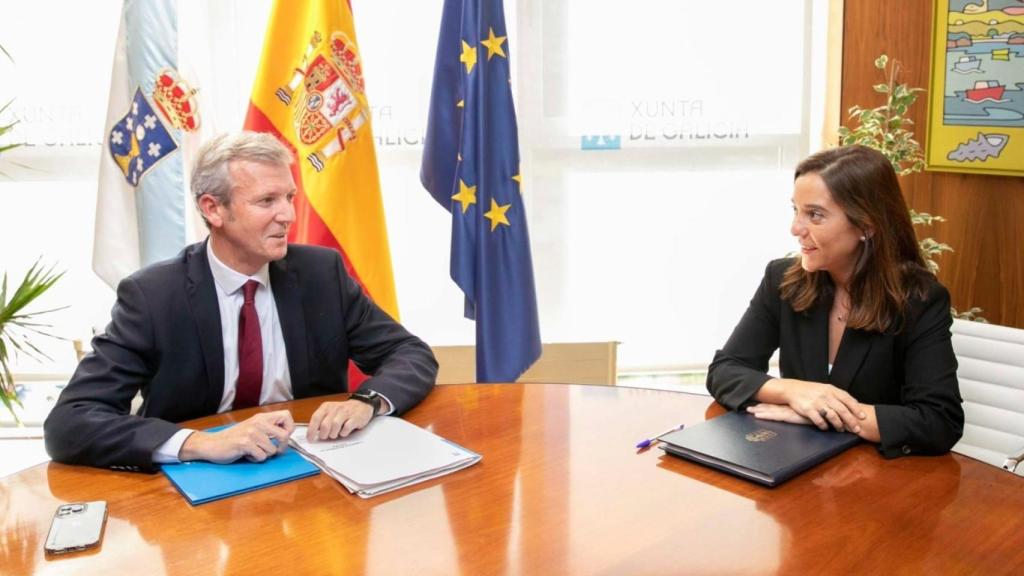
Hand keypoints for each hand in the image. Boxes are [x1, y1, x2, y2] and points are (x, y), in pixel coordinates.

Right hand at [179, 410, 294, 463]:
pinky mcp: (245, 443)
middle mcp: (258, 422)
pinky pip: (261, 457)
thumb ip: (268, 429)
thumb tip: (287, 435)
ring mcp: (251, 432)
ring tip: (251, 451)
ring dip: (263, 455)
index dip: (289, 428)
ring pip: (272, 450)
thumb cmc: (233, 438)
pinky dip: (255, 459)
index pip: (287, 415)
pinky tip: (245, 454)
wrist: (211, 444)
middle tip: (270, 451)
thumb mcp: (253, 428)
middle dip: (281, 448)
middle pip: (285, 435)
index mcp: (261, 417)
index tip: (282, 438)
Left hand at [307, 400, 374, 441]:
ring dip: (333, 434)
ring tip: (335, 435)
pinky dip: (344, 433)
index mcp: (326, 407)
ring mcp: (346, 412)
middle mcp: (335, 408)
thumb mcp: (330, 412)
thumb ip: (321, 421)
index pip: (316, 418)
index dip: (311, 430)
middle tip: (325, 436)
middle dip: (324, 434)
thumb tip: (312, 433)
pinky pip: (347, 427)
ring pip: (335, 426)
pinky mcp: (355, 418)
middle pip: (325, 424)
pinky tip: (344, 432)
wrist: (362, 405)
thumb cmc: (343, 412)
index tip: (310, 439)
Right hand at [759, 378, 865, 432]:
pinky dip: (824, 426)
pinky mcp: (808, 410)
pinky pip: (819, 421)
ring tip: (841, 430)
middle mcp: (825, 396)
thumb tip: (853, 404)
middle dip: (851, 421)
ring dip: (839, 425)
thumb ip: (837, 396)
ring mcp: (817, 403)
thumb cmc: (811, 390)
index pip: (848, 399)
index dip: (856, 409)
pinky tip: (826, 428)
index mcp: (831, 390)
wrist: (792, 389)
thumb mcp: (825, 388)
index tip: (863, 417)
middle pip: (842, 410)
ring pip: (832, 416)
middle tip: (856, 429)